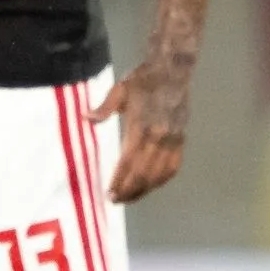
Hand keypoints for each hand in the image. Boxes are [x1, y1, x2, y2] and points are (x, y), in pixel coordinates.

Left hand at [95, 58, 189, 203]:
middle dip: (130, 190)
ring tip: (131, 197)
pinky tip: (152, 185)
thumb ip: (104, 108)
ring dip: (145, 188)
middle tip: (116, 200)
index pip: (129, 161)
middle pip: (144, 173)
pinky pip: (174, 166)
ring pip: (160, 173)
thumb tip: (86, 119)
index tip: (109, 193)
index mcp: (142, 126)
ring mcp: (174, 139)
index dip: (119, 180)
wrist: (173, 70)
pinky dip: (163, 179)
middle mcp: (160, 137)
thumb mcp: (120, 89)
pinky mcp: (182, 139)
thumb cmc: (143, 78)